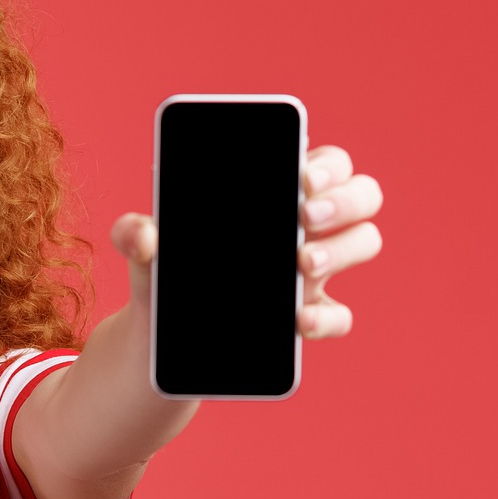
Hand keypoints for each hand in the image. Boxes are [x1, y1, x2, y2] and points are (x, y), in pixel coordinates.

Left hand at [110, 142, 383, 337]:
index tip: (301, 176)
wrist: (158, 336)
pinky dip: (325, 317)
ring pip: (363, 243)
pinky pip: (339, 316)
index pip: (324, 162)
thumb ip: (134, 233)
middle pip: (362, 195)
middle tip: (305, 215)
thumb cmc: (164, 271)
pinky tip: (298, 319)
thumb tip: (143, 234)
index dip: (325, 164)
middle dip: (345, 200)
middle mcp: (307, 226)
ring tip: (302, 263)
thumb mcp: (144, 250)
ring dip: (342, 249)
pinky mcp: (308, 318)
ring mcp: (314, 273)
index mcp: (276, 193)